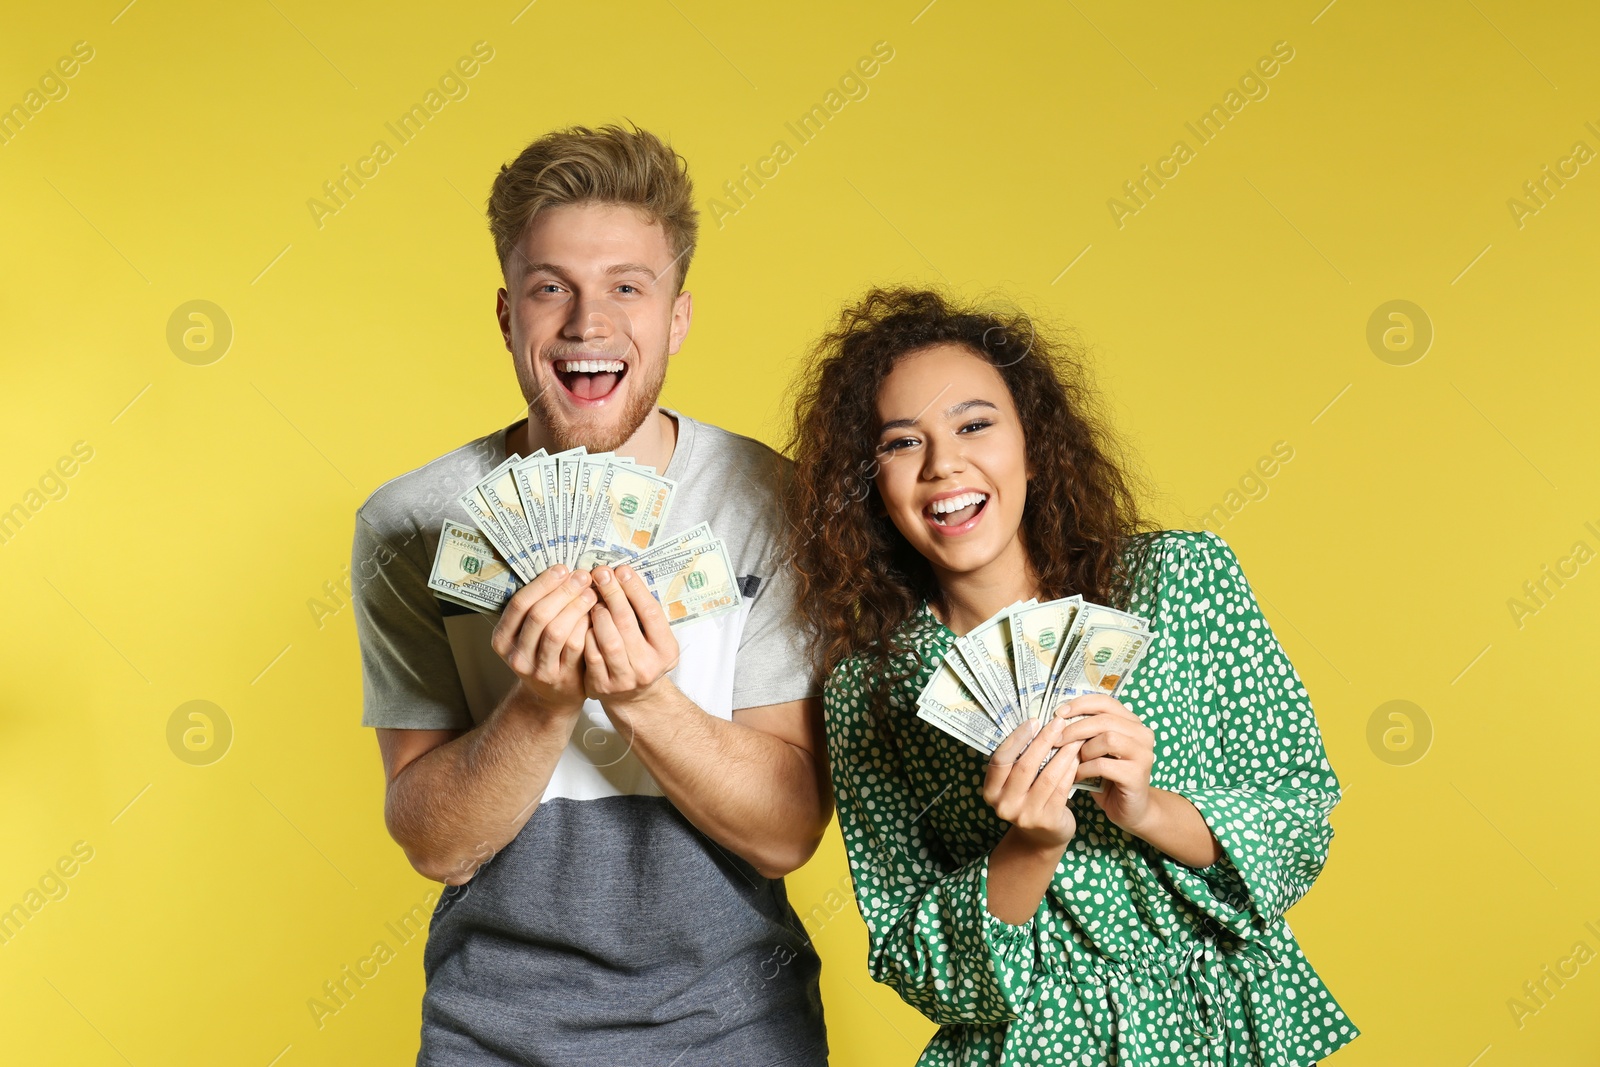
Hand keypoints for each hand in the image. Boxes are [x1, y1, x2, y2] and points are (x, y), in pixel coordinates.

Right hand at [490, 564, 595, 713]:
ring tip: (591, 592)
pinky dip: (586, 626)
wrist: (553, 694)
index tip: (562, 568)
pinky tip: (596, 614)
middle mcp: (516, 656)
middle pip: (539, 616)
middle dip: (563, 592)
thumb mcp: (528, 633)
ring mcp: (539, 670)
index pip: (519, 604)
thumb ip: (537, 606)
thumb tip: (562, 570)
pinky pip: (576, 647)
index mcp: (502, 639)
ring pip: (557, 631)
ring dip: (576, 607)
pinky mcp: (562, 678)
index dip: (542, 583)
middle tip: (582, 576)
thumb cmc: (543, 652)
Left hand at [582, 563, 679, 710]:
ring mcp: (624, 679)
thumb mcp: (654, 637)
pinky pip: (589, 653)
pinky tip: (583, 619)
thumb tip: (622, 575)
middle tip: (601, 574)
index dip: (635, 589)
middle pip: (626, 623)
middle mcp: (647, 667)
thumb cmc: (642, 656)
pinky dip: (585, 632)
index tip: (622, 570)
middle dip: (612, 593)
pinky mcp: (601, 686)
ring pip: (607, 639)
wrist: (634, 697)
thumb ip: (642, 612)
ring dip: (597, 613)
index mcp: (666, 651)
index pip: (651, 613)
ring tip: (593, 598)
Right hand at [981, 714, 1083, 852]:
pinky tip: (1077, 757)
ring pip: (1047, 776)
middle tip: (1059, 722)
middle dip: (1044, 741)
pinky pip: (1061, 789)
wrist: (1041, 837)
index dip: (1017, 739)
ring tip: (1073, 737)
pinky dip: (1070, 770)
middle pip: (1025, 766)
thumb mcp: (1015, 784)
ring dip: (1062, 753)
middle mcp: (1004, 805)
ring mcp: (1025, 815)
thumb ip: (1018, 760)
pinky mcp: (1047, 821)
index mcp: (991, 791)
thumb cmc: (1028, 799)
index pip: (1000, 760)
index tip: (1034, 721)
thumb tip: (1036, 724)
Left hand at [1055, 694, 1155, 832]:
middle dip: (1075, 728)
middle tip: (1056, 739)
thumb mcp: (1097, 748)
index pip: (1105, 702)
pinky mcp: (1137, 775)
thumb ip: (1087, 731)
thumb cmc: (1109, 776)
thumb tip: (1057, 718)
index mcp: (1132, 722)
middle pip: (1104, 720)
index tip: (1059, 713)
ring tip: (1074, 761)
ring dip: (1083, 750)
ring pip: (1107, 739)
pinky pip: (1104, 765)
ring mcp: (1143, 754)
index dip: (1080, 704)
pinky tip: (1078, 776)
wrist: (1130, 809)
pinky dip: (1085, 769)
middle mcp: (1142, 734)